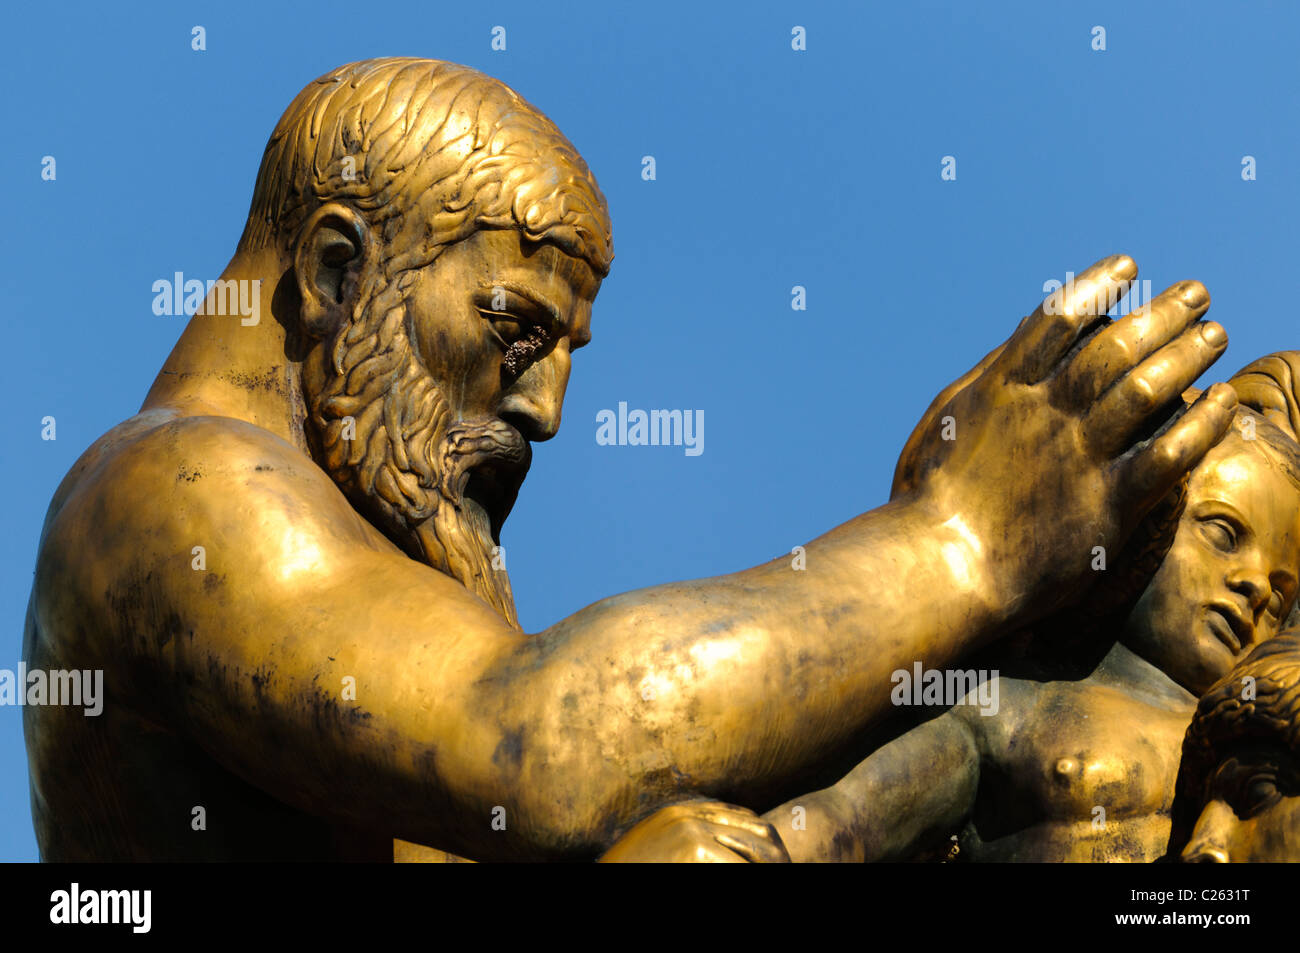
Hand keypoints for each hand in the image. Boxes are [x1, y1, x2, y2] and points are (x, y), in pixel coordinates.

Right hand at [598, 800, 790, 862]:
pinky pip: (739, 866)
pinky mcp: (694, 849)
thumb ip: (690, 842)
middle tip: (788, 869)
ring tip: (784, 873)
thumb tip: (729, 854)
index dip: (766, 843)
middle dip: (777, 856)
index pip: (744, 818)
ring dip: (771, 866)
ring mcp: (692, 828)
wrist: (605, 874)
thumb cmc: (630, 870)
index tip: (779, 861)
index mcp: (683, 812)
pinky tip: (765, 878)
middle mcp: (690, 814)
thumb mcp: (660, 848)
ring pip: (755, 850)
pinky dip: (754, 874)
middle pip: (758, 829)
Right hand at [892, 254, 1236, 623]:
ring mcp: (1079, 457)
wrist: (941, 567)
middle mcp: (1046, 415)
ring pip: (1149, 390)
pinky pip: (1170, 454)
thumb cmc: (929, 499)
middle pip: (1115, 346)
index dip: (1098, 285)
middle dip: (1162, 313)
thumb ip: (988, 377)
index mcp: (1003, 391)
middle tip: (1196, 293)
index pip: (1059, 319)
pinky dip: (1203, 423)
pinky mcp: (1107, 505)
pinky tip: (1222, 401)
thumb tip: (1025, 338)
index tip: (1128, 266)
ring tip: (1216, 334)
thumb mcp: (943, 421)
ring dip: (1188, 354)